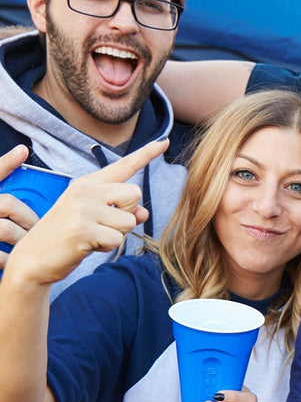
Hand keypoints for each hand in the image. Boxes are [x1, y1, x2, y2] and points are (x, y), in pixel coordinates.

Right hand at [4, 140, 165, 285]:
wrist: (34, 258)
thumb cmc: (67, 237)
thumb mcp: (95, 218)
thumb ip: (121, 211)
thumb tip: (143, 213)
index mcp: (87, 183)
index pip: (123, 166)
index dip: (146, 154)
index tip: (165, 142)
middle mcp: (84, 190)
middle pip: (134, 194)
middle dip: (126, 214)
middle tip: (101, 225)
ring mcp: (82, 208)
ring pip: (129, 220)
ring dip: (116, 234)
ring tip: (92, 236)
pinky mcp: (82, 229)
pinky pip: (118, 239)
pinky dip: (107, 247)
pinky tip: (87, 246)